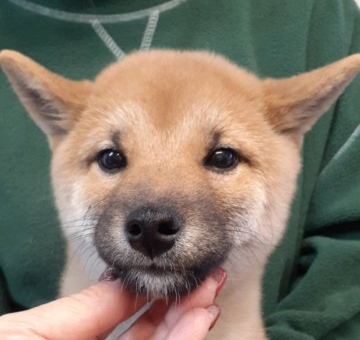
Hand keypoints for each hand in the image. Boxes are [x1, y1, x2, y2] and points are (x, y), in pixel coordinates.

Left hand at [0, 268, 225, 339]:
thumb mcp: (32, 333)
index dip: (156, 296)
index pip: (125, 319)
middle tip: (208, 280)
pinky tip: (197, 323)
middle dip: (182, 306)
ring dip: (189, 325)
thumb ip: (87, 310)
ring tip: (209, 297)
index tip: (180, 274)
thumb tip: (127, 282)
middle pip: (151, 336)